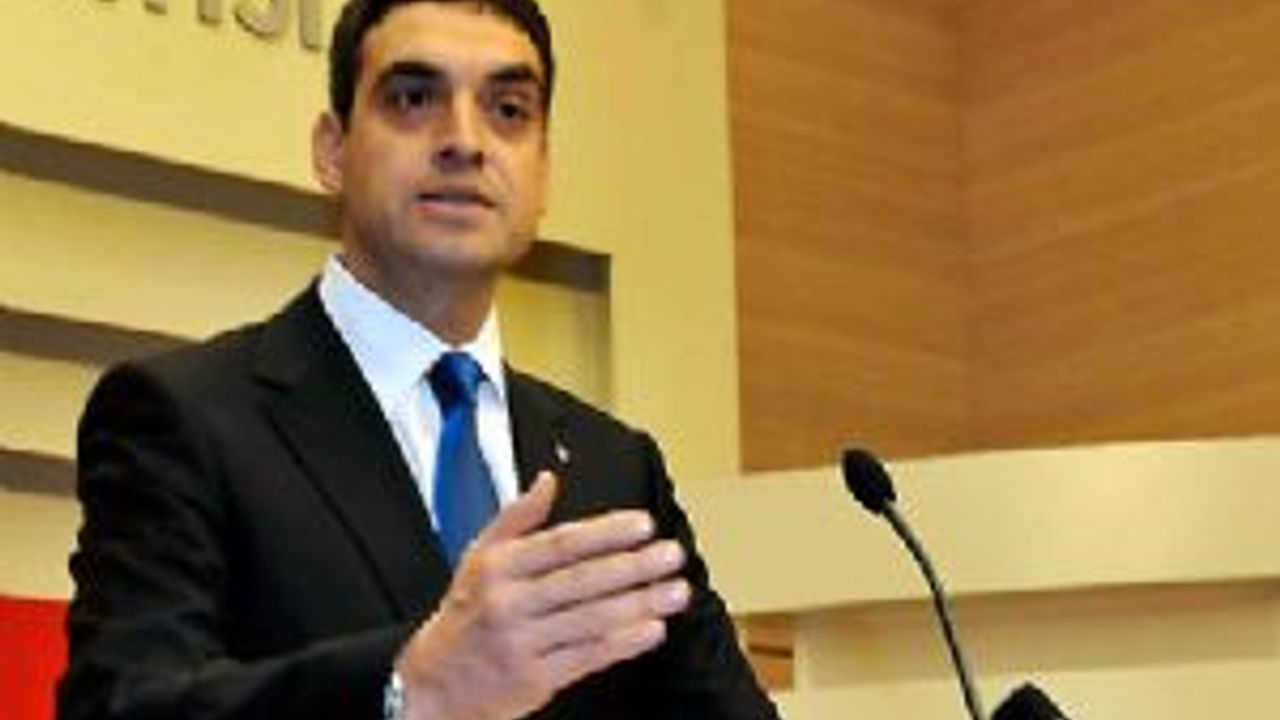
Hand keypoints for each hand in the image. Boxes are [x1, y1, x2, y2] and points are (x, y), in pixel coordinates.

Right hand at [395, 471, 689, 719]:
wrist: (433, 685)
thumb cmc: (465, 618)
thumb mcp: (477, 558)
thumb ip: (516, 517)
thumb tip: (548, 480)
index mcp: (498, 567)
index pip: (560, 543)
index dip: (606, 532)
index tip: (642, 525)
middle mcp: (509, 603)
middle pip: (582, 580)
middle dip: (634, 566)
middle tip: (670, 555)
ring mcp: (522, 643)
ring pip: (591, 618)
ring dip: (640, 603)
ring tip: (675, 591)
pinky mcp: (535, 679)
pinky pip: (588, 656)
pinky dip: (624, 642)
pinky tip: (651, 629)